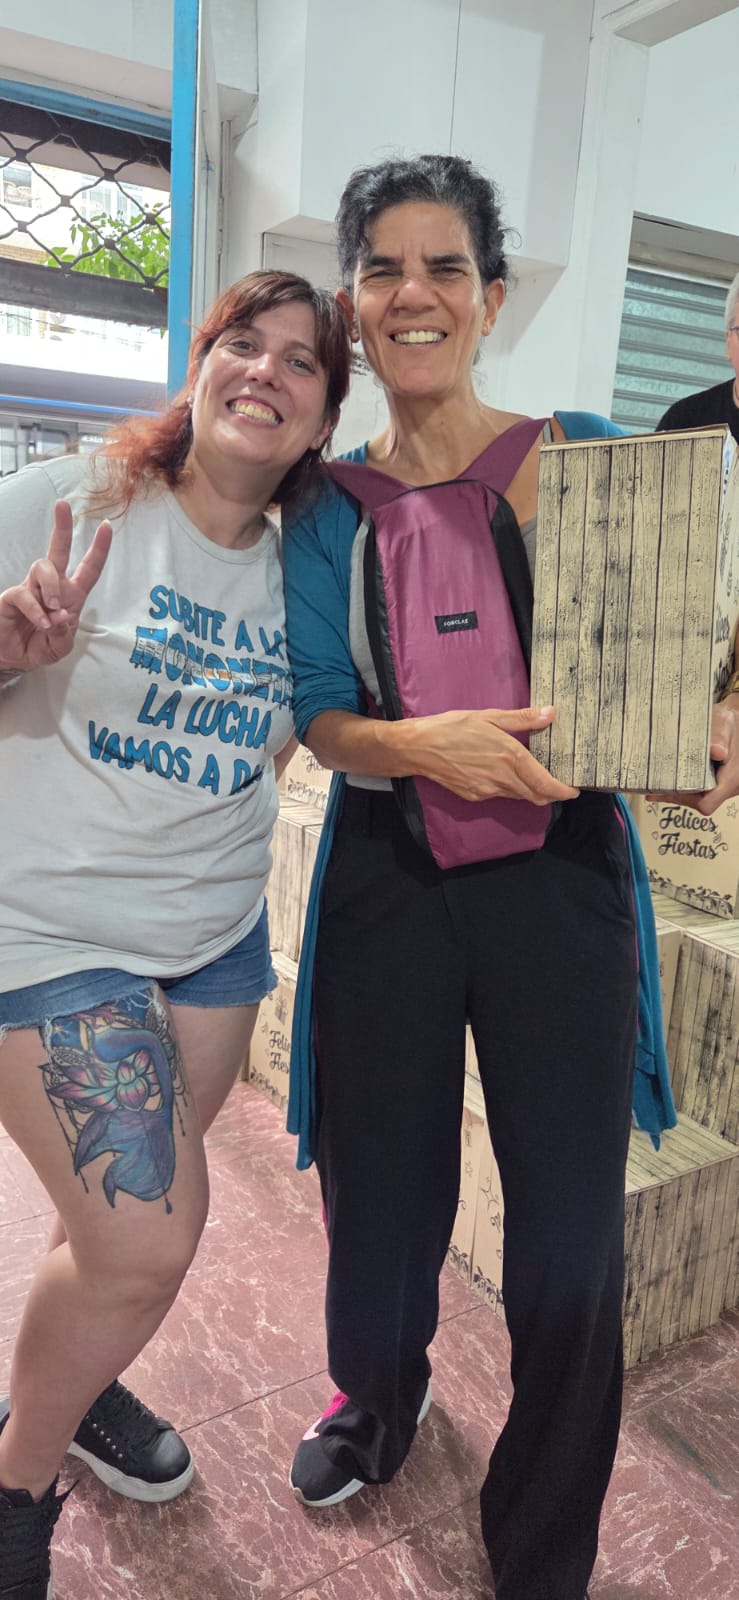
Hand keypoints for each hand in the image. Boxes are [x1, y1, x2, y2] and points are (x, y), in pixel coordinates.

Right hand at [0, 501, 111, 673]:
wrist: (13, 659)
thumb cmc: (39, 647)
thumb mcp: (60, 646)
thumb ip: (65, 633)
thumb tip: (62, 613)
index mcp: (70, 595)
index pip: (87, 568)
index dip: (98, 549)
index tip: (106, 526)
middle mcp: (51, 587)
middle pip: (59, 550)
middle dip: (61, 527)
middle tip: (63, 505)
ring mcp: (31, 589)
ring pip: (43, 567)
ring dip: (51, 586)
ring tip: (53, 606)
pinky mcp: (12, 598)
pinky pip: (24, 594)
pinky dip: (35, 609)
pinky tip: (41, 622)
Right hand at [409, 704, 579, 804]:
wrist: (418, 747)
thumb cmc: (452, 727)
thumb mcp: (489, 716)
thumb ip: (522, 718)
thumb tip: (550, 713)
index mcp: (511, 757)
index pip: (545, 784)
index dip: (563, 791)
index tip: (573, 789)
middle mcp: (502, 778)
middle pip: (536, 796)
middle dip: (550, 793)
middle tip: (558, 783)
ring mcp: (488, 790)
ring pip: (518, 796)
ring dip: (529, 790)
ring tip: (532, 776)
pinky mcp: (475, 796)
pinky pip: (499, 795)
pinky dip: (509, 788)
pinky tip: (503, 774)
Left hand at [646, 694, 738, 816]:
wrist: (737, 721)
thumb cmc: (731, 722)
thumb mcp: (725, 723)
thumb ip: (719, 737)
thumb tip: (716, 751)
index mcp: (733, 778)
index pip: (707, 803)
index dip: (686, 799)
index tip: (668, 790)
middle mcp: (731, 786)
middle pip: (700, 802)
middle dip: (677, 795)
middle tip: (654, 788)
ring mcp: (725, 786)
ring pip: (700, 797)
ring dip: (680, 791)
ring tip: (656, 785)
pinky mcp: (719, 782)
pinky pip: (702, 789)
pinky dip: (685, 786)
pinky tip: (668, 780)